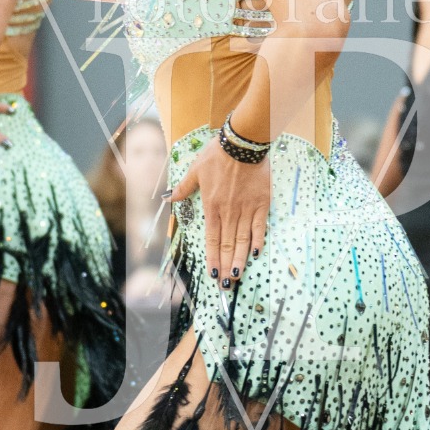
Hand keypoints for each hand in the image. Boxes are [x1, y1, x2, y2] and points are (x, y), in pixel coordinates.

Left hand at [171, 140, 270, 288]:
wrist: (242, 144)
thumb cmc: (218, 155)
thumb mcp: (195, 170)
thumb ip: (183, 187)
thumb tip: (168, 197)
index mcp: (211, 206)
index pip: (211, 240)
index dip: (212, 259)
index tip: (212, 275)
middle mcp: (229, 212)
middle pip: (226, 245)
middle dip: (225, 267)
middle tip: (226, 285)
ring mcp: (246, 209)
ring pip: (243, 240)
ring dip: (239, 259)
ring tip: (238, 276)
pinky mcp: (261, 204)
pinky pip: (260, 227)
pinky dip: (258, 241)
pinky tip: (256, 254)